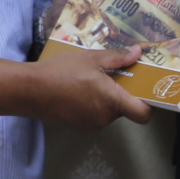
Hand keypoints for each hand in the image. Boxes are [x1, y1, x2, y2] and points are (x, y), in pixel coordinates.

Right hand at [29, 45, 151, 130]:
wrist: (30, 90)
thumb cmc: (63, 72)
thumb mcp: (91, 58)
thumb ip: (117, 57)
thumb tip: (138, 52)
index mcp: (112, 101)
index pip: (143, 114)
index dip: (149, 104)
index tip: (146, 90)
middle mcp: (105, 117)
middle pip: (124, 109)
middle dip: (121, 93)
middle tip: (113, 74)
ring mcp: (90, 124)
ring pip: (108, 111)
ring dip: (105, 98)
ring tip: (91, 78)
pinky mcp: (77, 126)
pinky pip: (93, 114)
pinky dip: (92, 104)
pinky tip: (77, 88)